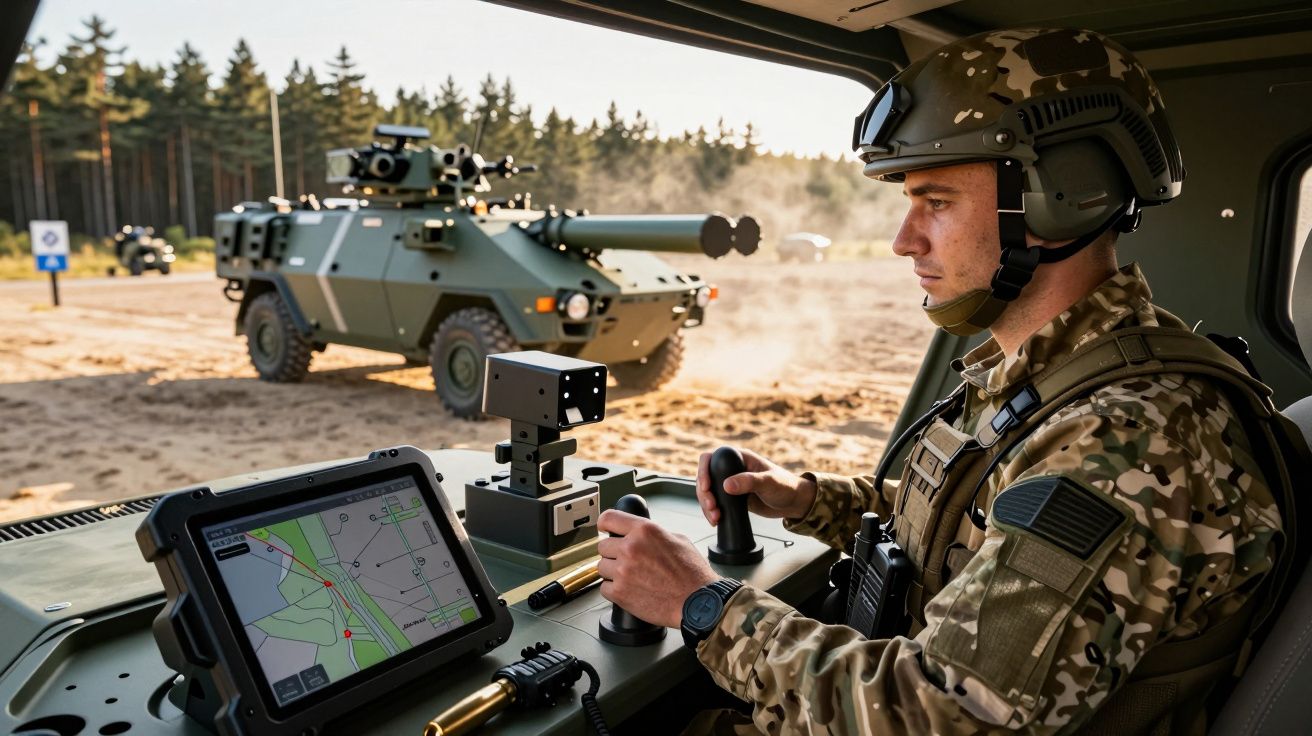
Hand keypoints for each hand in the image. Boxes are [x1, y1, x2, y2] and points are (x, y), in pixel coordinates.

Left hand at [596, 509, 718, 627]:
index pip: (608, 518)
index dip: (605, 524)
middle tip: (628, 561)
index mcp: (644, 531)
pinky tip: (631, 590)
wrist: (697, 602)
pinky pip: (604, 588)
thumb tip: (640, 533)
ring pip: (602, 567)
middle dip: (613, 553)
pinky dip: (615, 590)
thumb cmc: (692, 574)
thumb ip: (653, 534)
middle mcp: (630, 548)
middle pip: (603, 546)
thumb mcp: (678, 540)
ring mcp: (623, 571)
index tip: (605, 530)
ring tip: (633, 577)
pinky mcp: (620, 593)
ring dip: (613, 572)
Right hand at [695, 447, 816, 525]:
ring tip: (715, 517)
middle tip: (712, 506)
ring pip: (708, 491)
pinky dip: (712, 512)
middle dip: (704, 493)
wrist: (794, 503)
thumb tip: (727, 485)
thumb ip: (749, 482)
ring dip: (707, 504)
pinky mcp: (732, 498)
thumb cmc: (786, 486)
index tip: (706, 486)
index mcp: (739, 458)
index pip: (712, 457)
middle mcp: (732, 469)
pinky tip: (715, 520)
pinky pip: (716, 502)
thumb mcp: (768, 482)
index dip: (704, 470)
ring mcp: (731, 484)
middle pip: (706, 476)